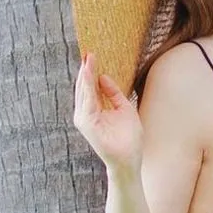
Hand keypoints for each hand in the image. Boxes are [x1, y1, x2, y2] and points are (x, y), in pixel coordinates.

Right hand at [72, 52, 142, 169]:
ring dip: (86, 75)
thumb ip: (114, 93)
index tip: (92, 55)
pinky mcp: (87, 124)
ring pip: (83, 92)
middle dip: (86, 70)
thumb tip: (103, 76)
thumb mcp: (124, 109)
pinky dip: (88, 86)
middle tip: (88, 53)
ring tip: (88, 59)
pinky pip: (87, 101)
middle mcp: (86, 114)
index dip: (91, 72)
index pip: (90, 88)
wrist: (129, 159)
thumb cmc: (128, 138)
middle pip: (84, 87)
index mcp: (94, 111)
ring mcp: (85, 119)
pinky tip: (90, 74)